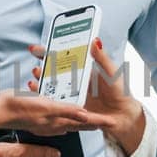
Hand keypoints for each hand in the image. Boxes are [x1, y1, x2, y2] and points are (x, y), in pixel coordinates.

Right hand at [0, 92, 100, 135]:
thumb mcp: (46, 107)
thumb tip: (85, 115)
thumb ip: (66, 110)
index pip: (84, 121)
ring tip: (89, 115)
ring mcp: (45, 120)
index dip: (98, 121)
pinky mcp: (37, 116)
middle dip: (91, 120)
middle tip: (105, 121)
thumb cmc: (19, 108)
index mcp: (58, 118)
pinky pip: (55, 113)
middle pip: (78, 120)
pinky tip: (63, 110)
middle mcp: (54, 121)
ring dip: (78, 115)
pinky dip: (62, 111)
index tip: (112, 123)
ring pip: (67, 118)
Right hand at [25, 40, 145, 153]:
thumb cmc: (120, 92)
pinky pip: (58, 105)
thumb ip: (101, 57)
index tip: (36, 50)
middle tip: (34, 69)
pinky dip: (46, 101)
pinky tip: (39, 99)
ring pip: (52, 90)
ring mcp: (74, 96)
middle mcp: (76, 83)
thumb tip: (95, 41)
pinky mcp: (73, 110)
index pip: (63, 59)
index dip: (48, 54)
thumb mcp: (111, 72)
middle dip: (41, 71)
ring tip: (33, 83)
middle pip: (54, 74)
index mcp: (84, 71)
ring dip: (40, 86)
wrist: (124, 114)